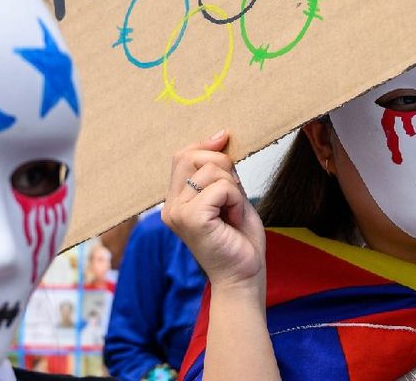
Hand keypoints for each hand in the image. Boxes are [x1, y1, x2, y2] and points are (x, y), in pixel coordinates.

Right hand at [162, 130, 265, 294]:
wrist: (244, 278)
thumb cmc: (239, 242)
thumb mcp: (230, 196)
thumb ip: (221, 172)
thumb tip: (220, 137)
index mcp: (176, 201)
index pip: (182, 156)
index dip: (205, 144)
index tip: (225, 138)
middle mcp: (171, 207)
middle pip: (192, 156)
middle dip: (223, 165)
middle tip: (234, 196)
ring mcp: (178, 213)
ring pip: (212, 171)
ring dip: (234, 190)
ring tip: (233, 214)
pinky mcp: (192, 219)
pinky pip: (221, 188)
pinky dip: (236, 200)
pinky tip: (234, 220)